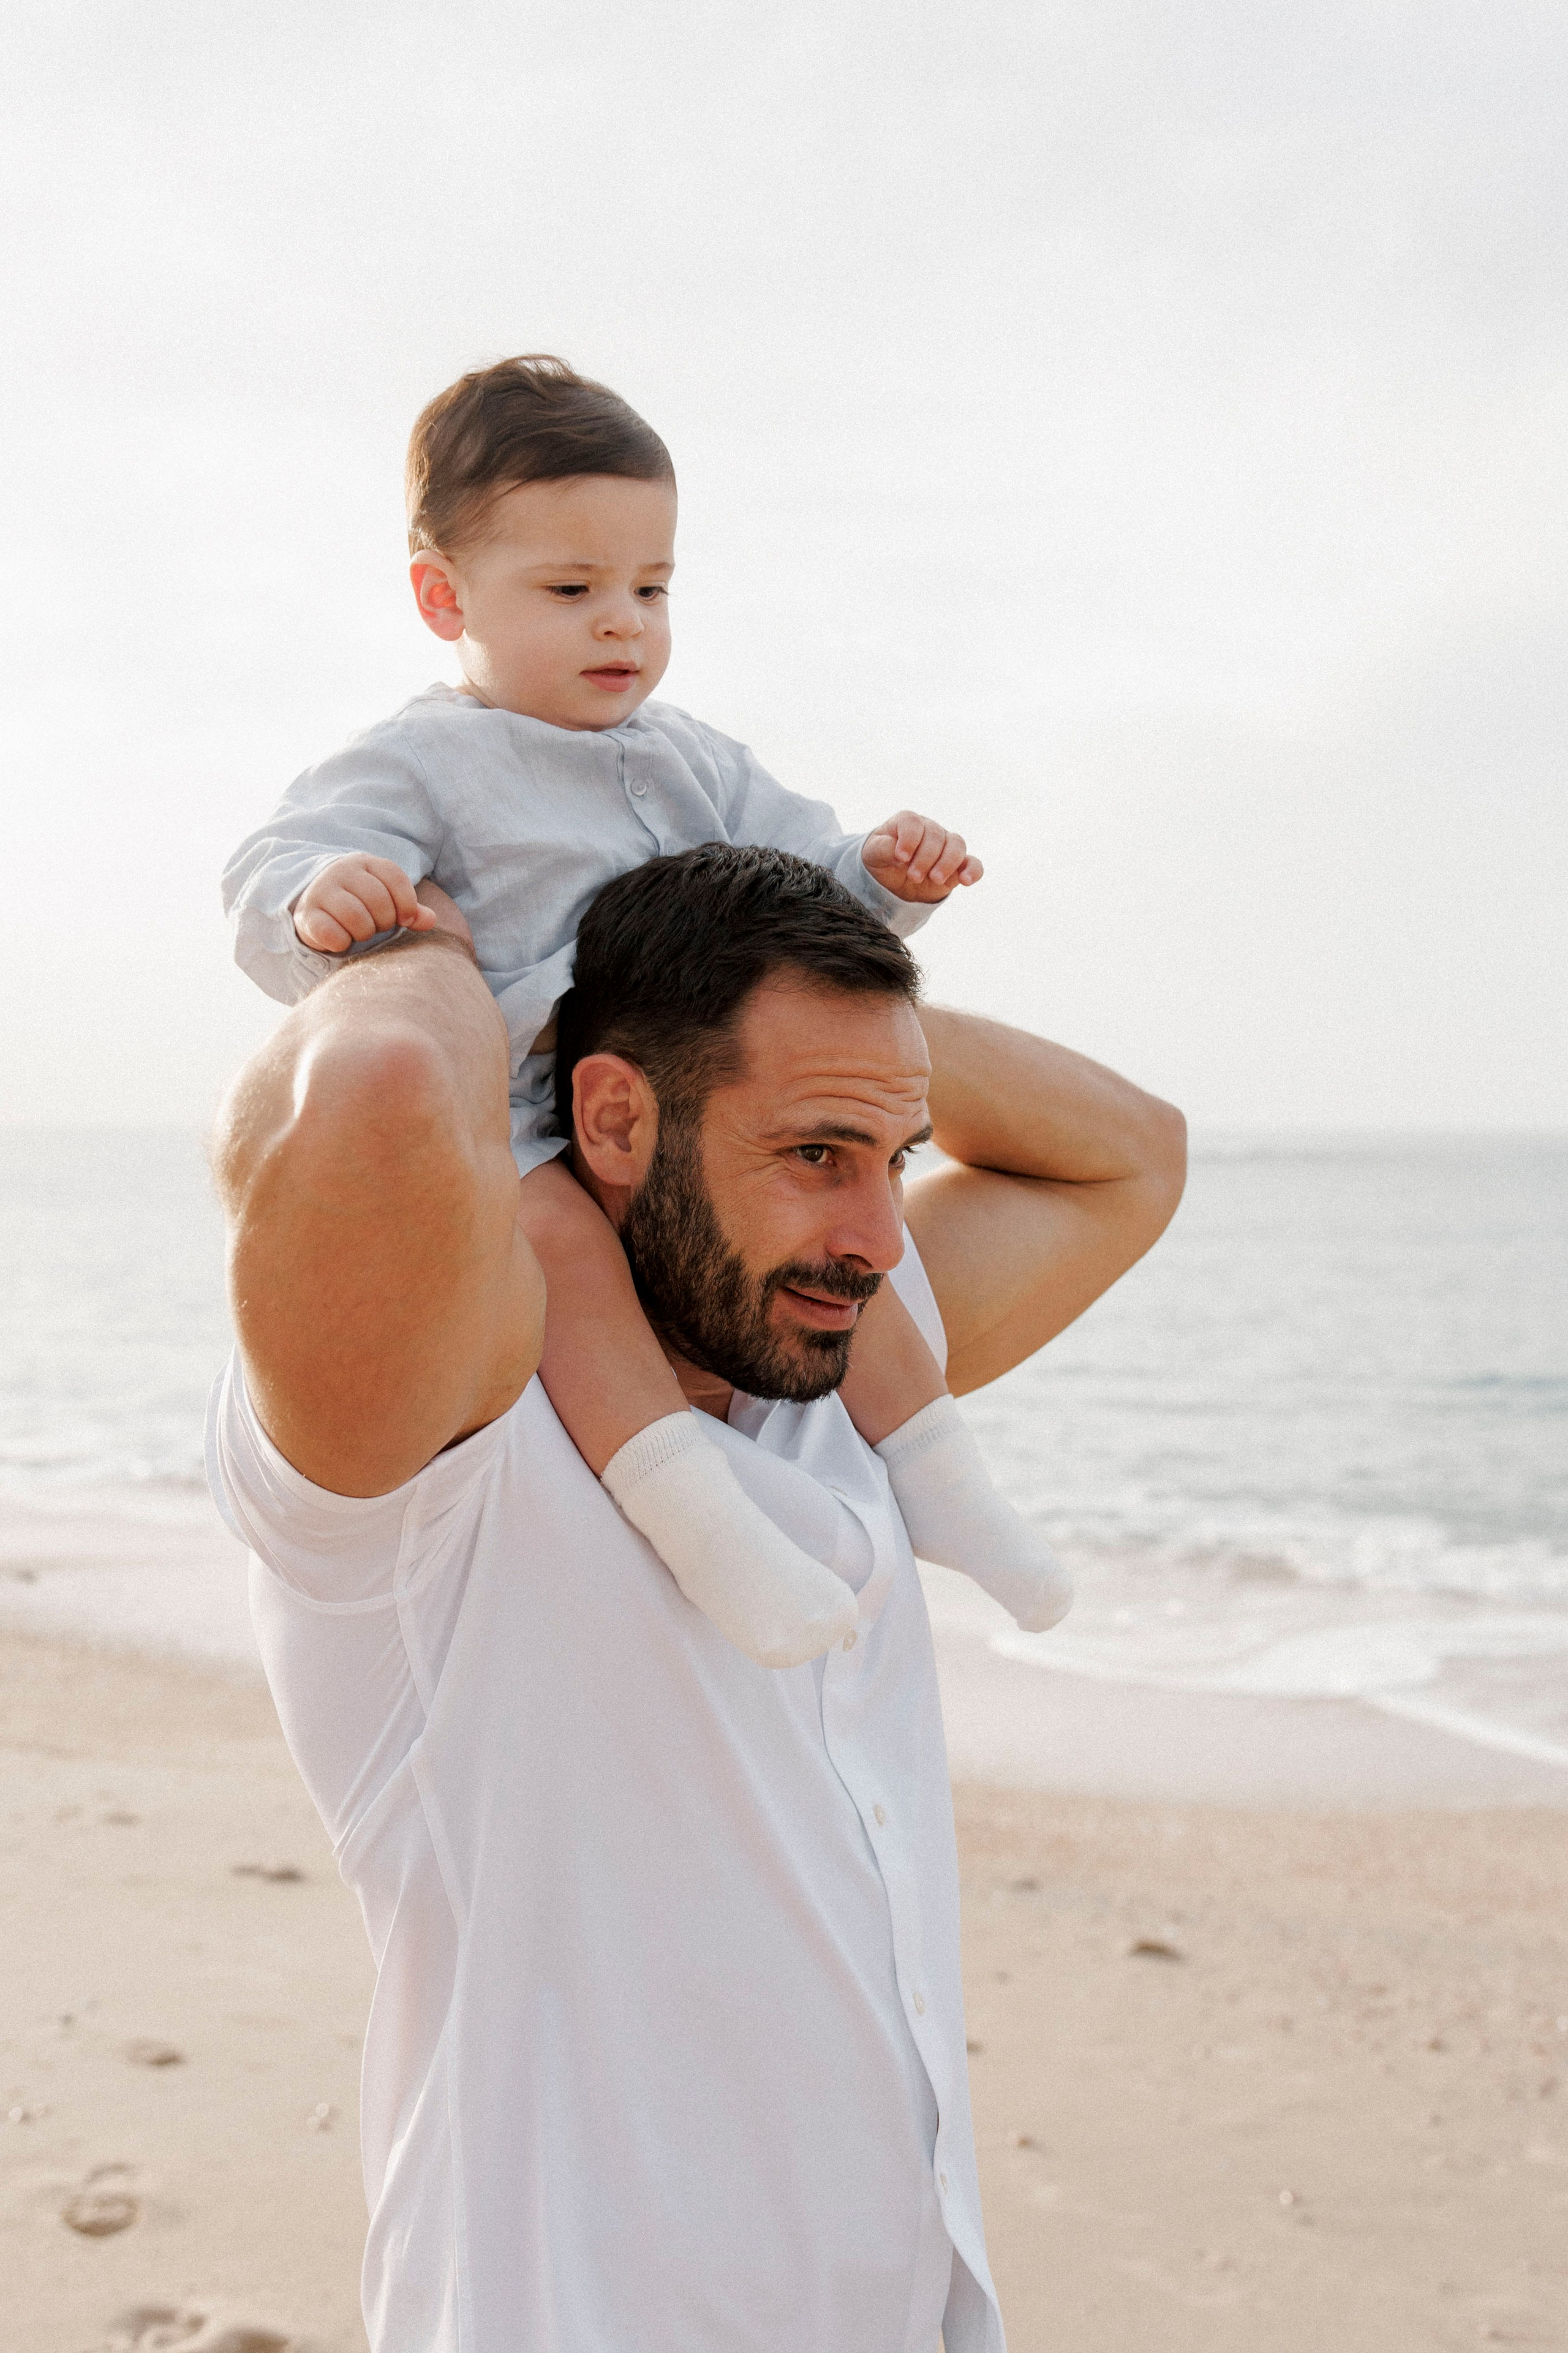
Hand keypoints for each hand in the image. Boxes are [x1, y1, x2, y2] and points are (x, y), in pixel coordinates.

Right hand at [292, 856, 438, 952]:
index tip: (406, 919)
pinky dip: (342, 942)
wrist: (316, 905)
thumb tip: (430, 920)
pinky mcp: (307, 915)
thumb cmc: (360, 903)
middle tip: (377, 926)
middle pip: (378, 899)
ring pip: (356, 917)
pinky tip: (342, 940)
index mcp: (366, 862)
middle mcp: (342, 871)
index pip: (395, 877)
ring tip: (359, 932)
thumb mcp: (387, 900)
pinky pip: (332, 934)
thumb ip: (410, 909)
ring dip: (364, 932)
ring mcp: (322, 891)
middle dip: (384, 921)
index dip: (407, 903)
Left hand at [861, 811, 982, 903]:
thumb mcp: (872, 854)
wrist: (890, 882)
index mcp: (907, 822)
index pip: (912, 823)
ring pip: (957, 845)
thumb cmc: (880, 860)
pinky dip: (973, 871)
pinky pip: (972, 864)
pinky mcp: (957, 867)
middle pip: (936, 835)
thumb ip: (882, 848)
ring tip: (935, 879)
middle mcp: (929, 830)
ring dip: (947, 863)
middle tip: (913, 876)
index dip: (909, 839)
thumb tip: (899, 853)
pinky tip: (965, 880)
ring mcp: (945, 848)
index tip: (901, 857)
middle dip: (925, 857)